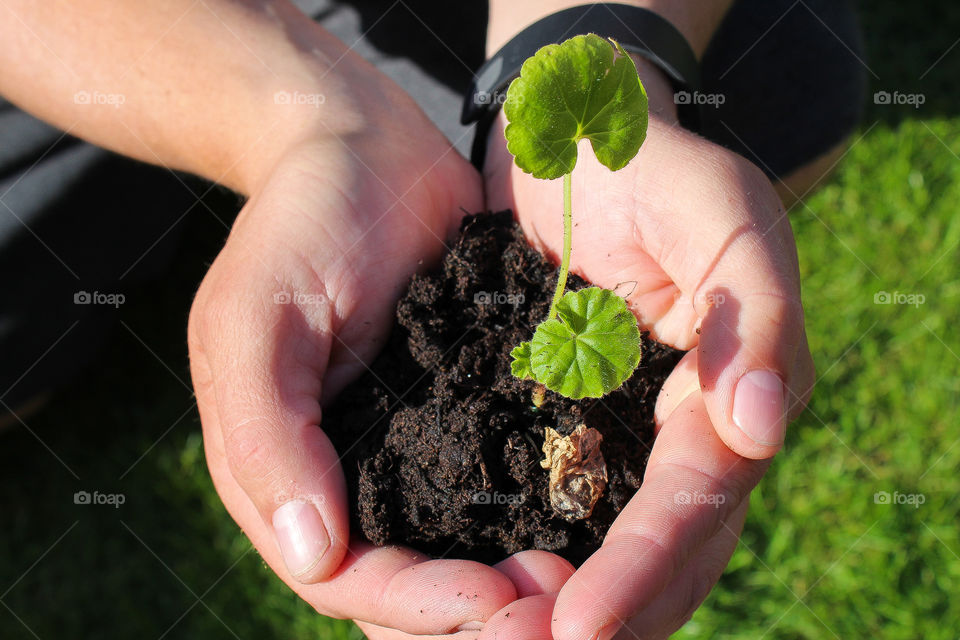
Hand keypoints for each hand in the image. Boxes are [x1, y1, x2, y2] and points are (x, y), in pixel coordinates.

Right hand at [188, 74, 558, 633]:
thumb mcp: (254, 317)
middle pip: (412, 585)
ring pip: (465, 551)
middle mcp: (356, 477)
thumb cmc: (298, 223)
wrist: (365, 148)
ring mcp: (417, 448)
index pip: (348, 576)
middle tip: (561, 609)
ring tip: (587, 580)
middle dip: (482, 614)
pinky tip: (596, 525)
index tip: (495, 600)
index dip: (417, 604)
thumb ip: (264, 433)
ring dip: (521, 581)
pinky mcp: (472, 411)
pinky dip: (544, 517)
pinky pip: (506, 484)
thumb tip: (314, 555)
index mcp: (291, 472)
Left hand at [479, 65, 814, 637]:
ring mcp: (608, 434)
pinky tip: (466, 592)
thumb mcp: (721, 211)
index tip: (579, 627)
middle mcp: (670, 433)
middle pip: (655, 554)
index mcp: (721, 397)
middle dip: (604, 615)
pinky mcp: (547, 421)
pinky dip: (511, 556)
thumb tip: (761, 424)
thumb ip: (757, 309)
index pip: (692, 503)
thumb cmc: (655, 166)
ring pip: (597, 548)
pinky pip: (539, 506)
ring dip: (552, 607)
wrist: (574, 141)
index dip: (644, 569)